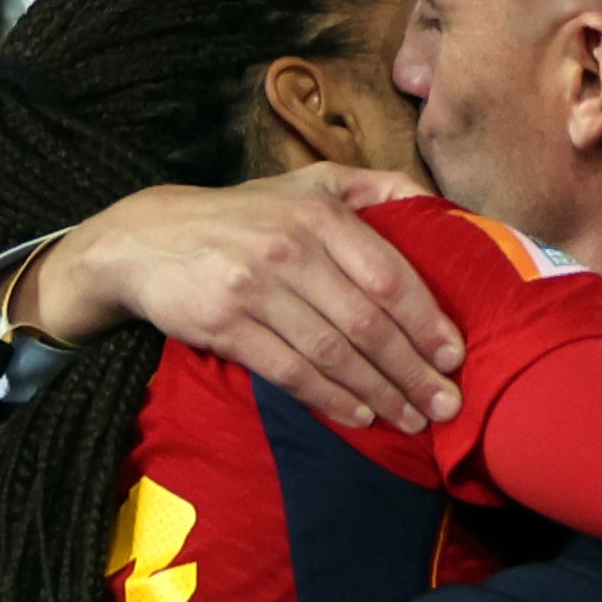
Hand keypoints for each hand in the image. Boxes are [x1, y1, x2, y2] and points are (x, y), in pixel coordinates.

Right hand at [16, 164, 464, 430]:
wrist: (146, 240)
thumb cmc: (243, 216)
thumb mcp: (305, 183)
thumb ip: (373, 187)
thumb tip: (438, 204)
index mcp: (319, 213)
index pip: (388, 274)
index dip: (426, 320)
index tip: (455, 355)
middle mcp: (290, 248)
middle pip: (367, 321)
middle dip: (413, 369)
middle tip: (445, 403)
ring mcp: (254, 288)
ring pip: (332, 352)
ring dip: (378, 391)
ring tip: (410, 418)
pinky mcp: (224, 325)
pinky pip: (289, 370)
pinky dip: (329, 397)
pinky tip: (357, 415)